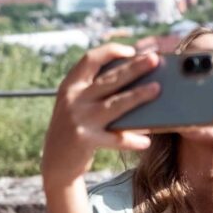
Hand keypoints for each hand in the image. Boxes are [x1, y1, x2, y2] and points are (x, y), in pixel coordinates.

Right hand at [41, 44, 160, 188]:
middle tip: (155, 59)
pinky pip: (115, 139)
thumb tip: (135, 80)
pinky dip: (131, 140)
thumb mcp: (78, 105)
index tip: (131, 49)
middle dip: (134, 68)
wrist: (55, 162)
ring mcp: (79, 120)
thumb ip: (95, 91)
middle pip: (109, 80)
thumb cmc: (76, 128)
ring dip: (137, 96)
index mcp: (70, 86)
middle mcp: (73, 99)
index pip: (90, 59)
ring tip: (157, 89)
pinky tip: (146, 141)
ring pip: (114, 105)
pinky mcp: (85, 140)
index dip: (111, 51)